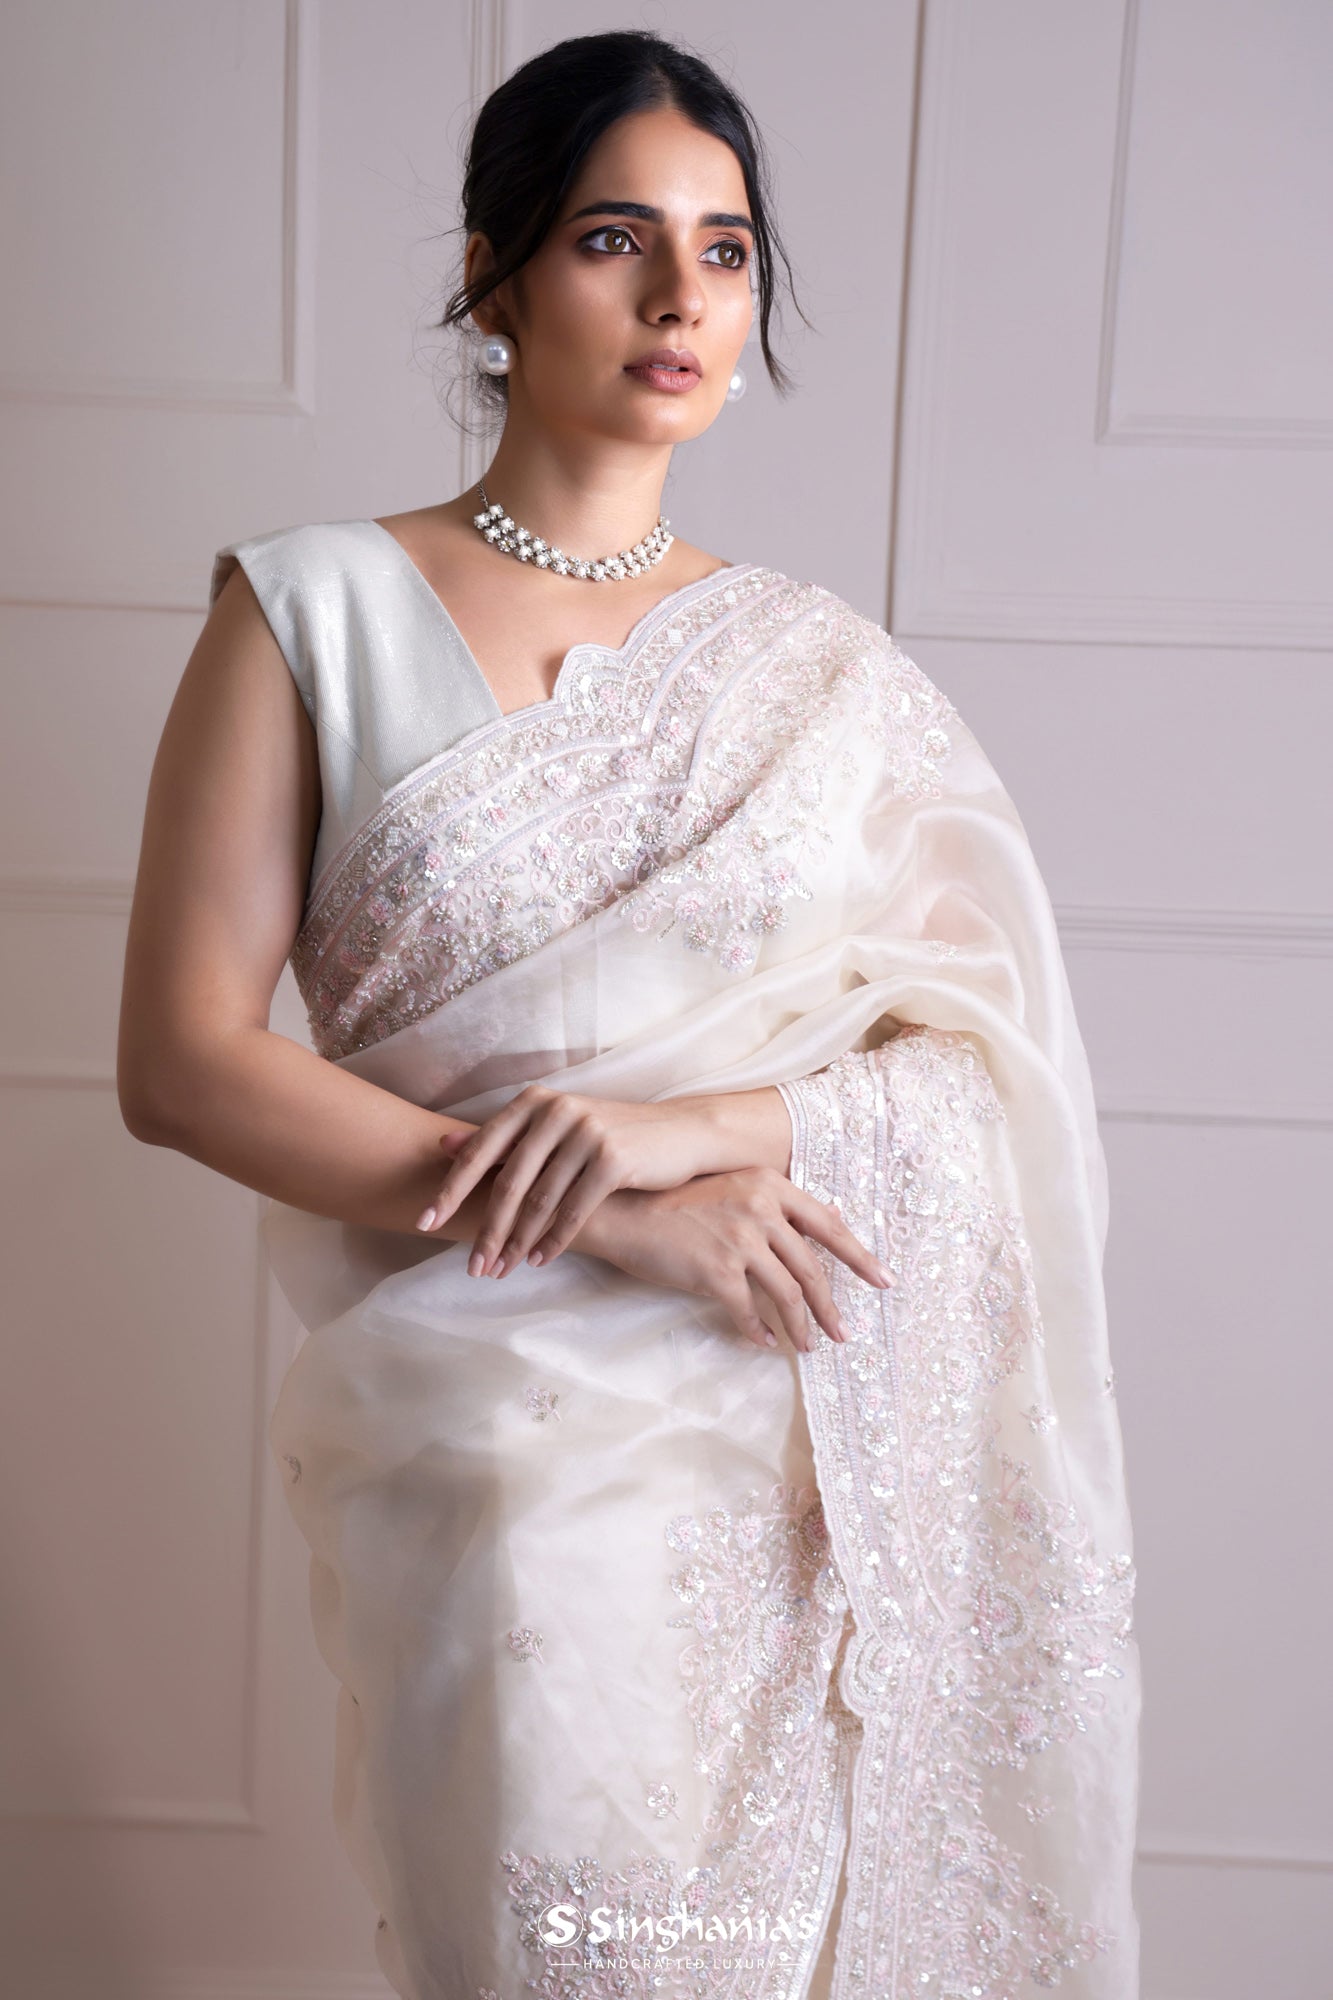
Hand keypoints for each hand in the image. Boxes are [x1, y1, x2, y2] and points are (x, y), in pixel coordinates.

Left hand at [413, 1084, 741, 1277]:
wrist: (680, 1134)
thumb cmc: (610, 1134)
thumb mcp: (555, 1126)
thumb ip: (503, 1137)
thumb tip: (441, 1146)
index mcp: (535, 1101)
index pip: (481, 1150)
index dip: (450, 1189)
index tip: (424, 1223)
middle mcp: (556, 1111)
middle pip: (507, 1182)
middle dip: (486, 1230)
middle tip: (470, 1266)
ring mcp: (586, 1133)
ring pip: (539, 1201)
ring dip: (517, 1242)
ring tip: (500, 1271)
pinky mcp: (613, 1159)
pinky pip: (573, 1210)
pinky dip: (554, 1240)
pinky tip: (539, 1261)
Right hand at [575, 1168, 892, 1353]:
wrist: (623, 1213)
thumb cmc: (677, 1203)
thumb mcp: (734, 1189)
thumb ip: (780, 1203)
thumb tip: (834, 1213)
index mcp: (769, 1185)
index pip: (829, 1226)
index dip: (860, 1257)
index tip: (884, 1281)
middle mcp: (760, 1208)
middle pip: (812, 1268)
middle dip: (832, 1307)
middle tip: (846, 1334)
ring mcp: (740, 1240)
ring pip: (787, 1294)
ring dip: (802, 1327)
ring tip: (809, 1346)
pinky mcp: (716, 1271)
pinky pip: (749, 1312)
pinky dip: (759, 1331)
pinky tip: (763, 1342)